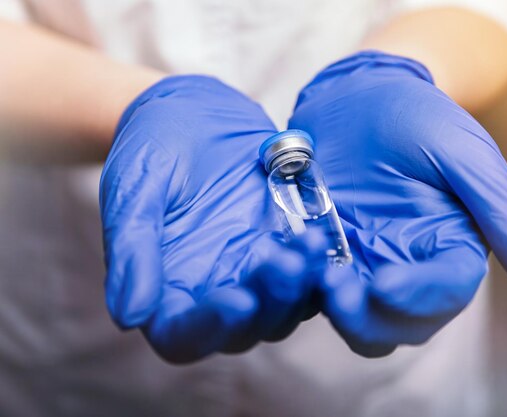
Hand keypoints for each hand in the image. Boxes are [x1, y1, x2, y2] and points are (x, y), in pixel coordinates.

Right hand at [100, 75, 323, 362]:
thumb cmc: (152, 149)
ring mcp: (254, 270)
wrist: (195, 111)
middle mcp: (213, 290)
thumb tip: (129, 317)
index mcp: (168, 288)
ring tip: (308, 244)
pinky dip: (317, 262)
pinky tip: (320, 236)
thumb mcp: (135, 190)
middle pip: (243, 328)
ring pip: (283, 306)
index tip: (238, 301)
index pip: (184, 335)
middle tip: (286, 264)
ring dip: (300, 287)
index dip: (209, 327)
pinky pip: (308, 270)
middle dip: (270, 303)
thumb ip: (132, 251)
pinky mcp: (285, 245)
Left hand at [289, 51, 506, 356]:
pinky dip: (297, 285)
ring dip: (333, 309)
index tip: (384, 285)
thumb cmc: (418, 118)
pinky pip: (310, 287)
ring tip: (307, 272)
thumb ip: (503, 216)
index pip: (446, 293)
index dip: (419, 298)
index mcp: (452, 248)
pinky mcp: (322, 255)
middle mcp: (410, 267)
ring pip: (354, 318)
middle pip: (398, 324)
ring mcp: (363, 264)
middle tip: (335, 286)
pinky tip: (279, 261)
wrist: (358, 94)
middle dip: (368, 316)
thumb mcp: (464, 156)